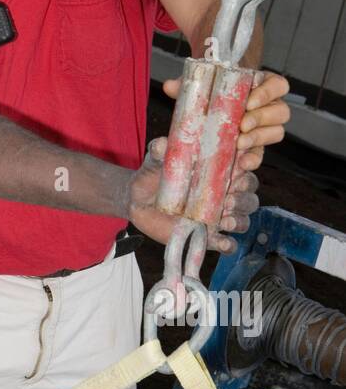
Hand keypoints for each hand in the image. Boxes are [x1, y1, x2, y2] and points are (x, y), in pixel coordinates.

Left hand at [128, 138, 257, 254]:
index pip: (245, 167)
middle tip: (228, 200)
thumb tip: (163, 144)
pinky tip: (222, 242)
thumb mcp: (156, 160)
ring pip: (243, 219)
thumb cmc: (153, 175)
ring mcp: (218, 216)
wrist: (139, 201)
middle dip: (244, 198)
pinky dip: (229, 245)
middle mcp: (224, 194)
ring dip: (239, 220)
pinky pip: (227, 244)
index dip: (249, 167)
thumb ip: (160, 151)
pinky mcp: (209, 237)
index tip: (241, 167)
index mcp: (218, 172)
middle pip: (249, 196)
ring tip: (225, 220)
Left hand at [162, 71, 289, 173]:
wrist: (203, 118)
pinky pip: (262, 154)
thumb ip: (186, 86)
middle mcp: (268, 107)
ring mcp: (265, 129)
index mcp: (260, 86)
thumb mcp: (198, 89)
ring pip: (277, 132)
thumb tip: (169, 86)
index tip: (249, 101)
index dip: (268, 92)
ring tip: (239, 141)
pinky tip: (242, 162)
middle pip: (281, 111)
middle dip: (262, 118)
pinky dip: (254, 158)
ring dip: (259, 137)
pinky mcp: (256, 148)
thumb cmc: (208, 96)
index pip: (279, 85)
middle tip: (242, 124)